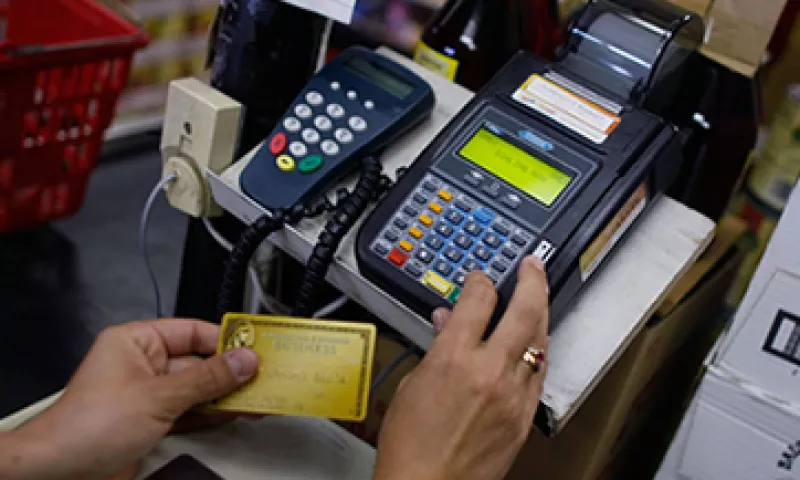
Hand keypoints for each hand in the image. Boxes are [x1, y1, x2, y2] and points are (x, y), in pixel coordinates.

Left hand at [1, 319, 258, 479]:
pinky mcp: (152, 421)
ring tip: (257, 395)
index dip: (224, 339)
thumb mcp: (158, 396)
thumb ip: (206, 379)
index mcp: (135, 342)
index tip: (253, 347)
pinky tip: (235, 411)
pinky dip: (213, 413)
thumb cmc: (85, 427)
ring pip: (198, 388)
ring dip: (226, 394)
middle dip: (231, 371)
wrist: (60, 472)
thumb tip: (241, 361)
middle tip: (262, 374)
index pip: (191, 330)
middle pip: (198, 361)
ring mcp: (148, 394)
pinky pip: (191, 410)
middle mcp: (142, 364)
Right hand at [373, 256, 548, 479]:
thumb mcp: (412, 385)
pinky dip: (537, 352)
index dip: (480, 281)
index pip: (478, 300)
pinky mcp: (523, 418)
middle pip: (524, 309)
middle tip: (533, 266)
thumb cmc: (410, 446)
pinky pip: (539, 374)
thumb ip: (437, 348)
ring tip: (537, 299)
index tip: (479, 279)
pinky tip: (534, 344)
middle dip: (531, 280)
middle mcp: (489, 372)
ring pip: (540, 341)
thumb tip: (448, 324)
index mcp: (454, 359)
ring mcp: (512, 395)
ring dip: (540, 314)